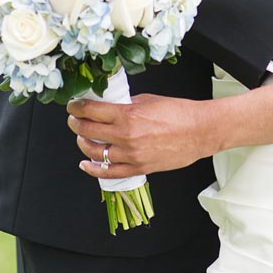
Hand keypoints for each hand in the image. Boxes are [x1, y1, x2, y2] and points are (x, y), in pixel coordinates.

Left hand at [67, 93, 208, 179]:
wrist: (199, 132)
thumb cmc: (178, 112)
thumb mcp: (148, 100)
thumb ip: (126, 104)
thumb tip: (110, 105)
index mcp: (127, 115)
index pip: (91, 110)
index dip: (77, 107)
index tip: (73, 106)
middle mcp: (125, 136)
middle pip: (88, 131)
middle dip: (76, 123)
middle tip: (74, 119)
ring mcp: (130, 155)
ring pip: (95, 152)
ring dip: (82, 143)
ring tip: (81, 137)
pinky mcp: (138, 168)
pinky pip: (109, 173)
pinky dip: (93, 169)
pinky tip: (86, 164)